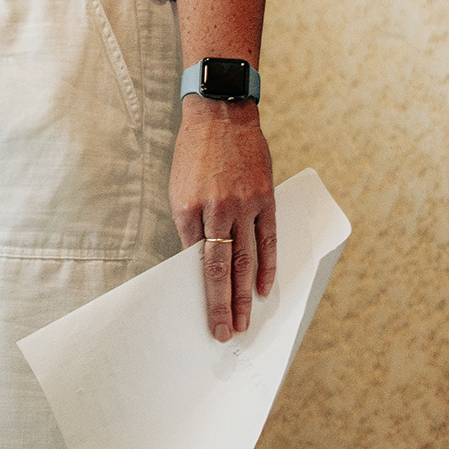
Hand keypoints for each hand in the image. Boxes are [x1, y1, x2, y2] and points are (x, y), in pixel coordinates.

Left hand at [170, 94, 275, 340]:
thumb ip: (190, 226)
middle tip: (226, 335)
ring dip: (245, 295)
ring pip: (247, 259)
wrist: (221, 114)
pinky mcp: (265, 197)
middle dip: (223, 306)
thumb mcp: (179, 189)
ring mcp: (244, 204)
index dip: (203, 295)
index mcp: (189, 208)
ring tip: (244, 322)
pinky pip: (268, 238)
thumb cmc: (194, 153)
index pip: (197, 263)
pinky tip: (264, 288)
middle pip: (222, 268)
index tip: (206, 320)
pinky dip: (267, 265)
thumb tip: (199, 264)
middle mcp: (217, 209)